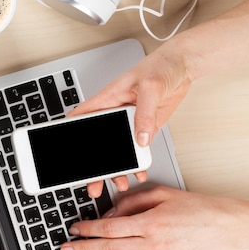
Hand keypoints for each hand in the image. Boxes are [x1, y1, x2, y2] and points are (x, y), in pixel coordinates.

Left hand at [59, 186, 248, 249]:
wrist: (224, 225)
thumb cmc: (195, 208)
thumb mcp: (161, 194)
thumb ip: (132, 202)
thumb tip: (109, 211)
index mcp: (149, 222)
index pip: (109, 228)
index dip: (88, 229)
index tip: (75, 228)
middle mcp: (152, 243)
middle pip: (109, 248)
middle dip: (83, 249)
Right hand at [69, 44, 193, 197]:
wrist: (183, 67)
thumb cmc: (161, 66)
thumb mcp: (150, 87)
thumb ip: (143, 114)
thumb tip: (139, 139)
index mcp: (106, 100)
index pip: (79, 118)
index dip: (68, 133)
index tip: (65, 151)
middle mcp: (114, 113)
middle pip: (95, 142)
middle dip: (92, 164)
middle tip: (92, 182)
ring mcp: (128, 123)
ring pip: (115, 150)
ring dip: (115, 169)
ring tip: (117, 182)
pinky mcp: (144, 128)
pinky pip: (136, 150)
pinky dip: (136, 164)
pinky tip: (138, 172)